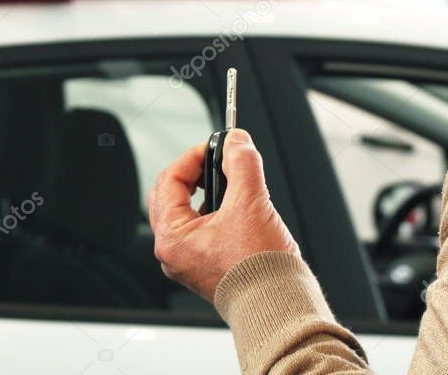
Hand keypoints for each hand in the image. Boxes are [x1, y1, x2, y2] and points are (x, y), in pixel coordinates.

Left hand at [148, 129, 299, 302]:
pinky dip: (215, 212)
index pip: (170, 180)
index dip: (193, 156)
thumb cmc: (260, 270)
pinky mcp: (205, 266)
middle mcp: (174, 252)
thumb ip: (242, 163)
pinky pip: (201, 229)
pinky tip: (237, 210)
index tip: (215, 147)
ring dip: (207, 192)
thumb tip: (237, 141)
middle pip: (172, 195)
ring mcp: (188, 261)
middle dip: (196, 174)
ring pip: (187, 212)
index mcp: (172, 238)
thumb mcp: (251, 203)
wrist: (277, 305)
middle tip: (218, 162)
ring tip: (233, 185)